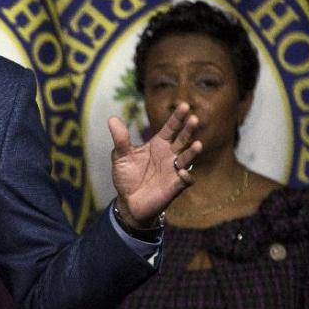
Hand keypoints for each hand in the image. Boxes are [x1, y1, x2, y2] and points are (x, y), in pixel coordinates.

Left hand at [109, 102, 200, 227]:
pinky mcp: (175, 186)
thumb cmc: (127, 176)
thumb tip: (112, 118)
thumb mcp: (120, 156)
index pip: (171, 128)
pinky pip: (186, 181)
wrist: (128, 201)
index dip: (178, 117)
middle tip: (194, 119)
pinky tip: (183, 173)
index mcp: (158, 144)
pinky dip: (186, 177)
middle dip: (189, 130)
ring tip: (197, 144)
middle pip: (182, 139)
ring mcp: (174, 170)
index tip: (184, 106)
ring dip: (193, 152)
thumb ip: (120, 139)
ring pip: (188, 158)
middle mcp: (170, 155)